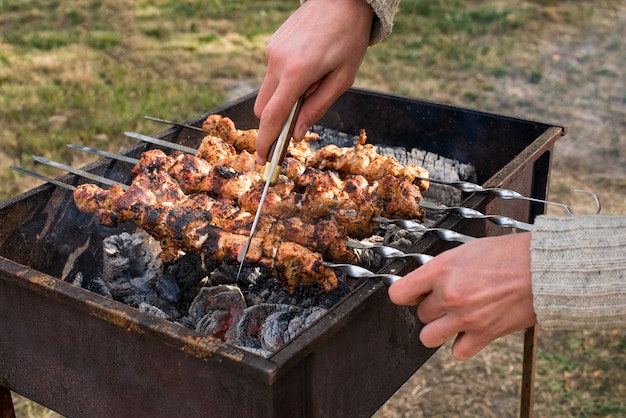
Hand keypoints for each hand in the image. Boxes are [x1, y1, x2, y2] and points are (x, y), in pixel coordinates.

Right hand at [254, 0, 373, 163]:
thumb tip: (296, 134)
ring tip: (311, 86)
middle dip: (273, 123)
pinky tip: (307, 70)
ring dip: (281, 101)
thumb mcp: (342, 78)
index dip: (265, 142)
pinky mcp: (272, 45)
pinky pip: (272, 75)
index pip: (272, 116)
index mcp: (297, 72)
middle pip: (262, 108)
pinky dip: (284, 84)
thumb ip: (317, 108)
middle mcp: (277, 62)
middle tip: (292, 129)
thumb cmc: (348, 38)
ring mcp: (271, 52)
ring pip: (267, 92)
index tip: (261, 160)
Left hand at [387, 233, 536, 359]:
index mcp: (441, 270)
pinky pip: (457, 351)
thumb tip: (424, 283)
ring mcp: (465, 317)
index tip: (410, 295)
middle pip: (420, 314)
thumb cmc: (508, 254)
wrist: (542, 268)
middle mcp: (449, 295)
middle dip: (432, 308)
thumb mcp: (465, 251)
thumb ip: (442, 269)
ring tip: (453, 318)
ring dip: (439, 329)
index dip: (404, 295)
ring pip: (428, 337)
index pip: (399, 294)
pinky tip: (470, 331)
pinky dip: (462, 344)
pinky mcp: (484, 334)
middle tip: (449, 299)